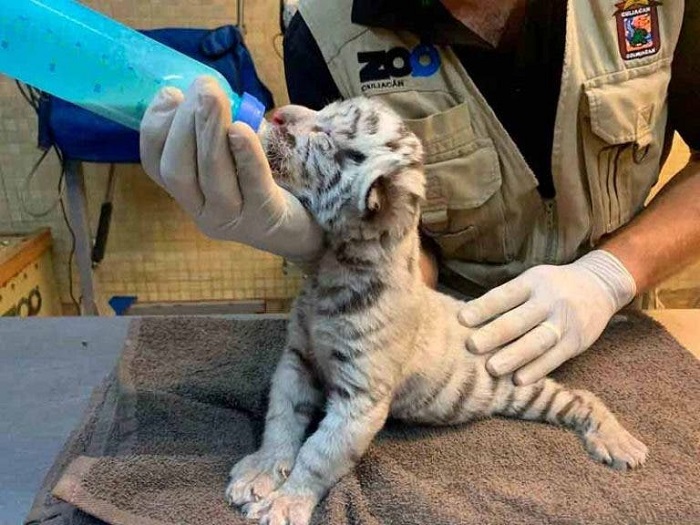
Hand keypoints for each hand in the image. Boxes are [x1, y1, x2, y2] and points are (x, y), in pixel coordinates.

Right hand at [139, 76, 322, 264]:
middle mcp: (204, 212)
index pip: (157, 166)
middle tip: (201, 86)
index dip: (155, 130)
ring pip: (211, 175)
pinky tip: (240, 128)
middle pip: (179, 170)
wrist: (299, 230)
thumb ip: (214, 135)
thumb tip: (203, 92)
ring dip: (209, 131)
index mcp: (190, 195)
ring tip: (213, 96)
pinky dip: (244, 154)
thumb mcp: (232, 163)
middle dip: (184, 124)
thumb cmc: (261, 188)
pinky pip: (252, 182)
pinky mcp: (265, 217)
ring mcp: (233, 219)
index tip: (170, 95)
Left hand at [458, 250, 636, 384]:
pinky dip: (537, 370)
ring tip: (492, 369)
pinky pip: (555, 358)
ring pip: (537, 341)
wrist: (599, 286)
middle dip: (494, 334)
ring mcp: (564, 321)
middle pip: (519, 319)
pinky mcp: (577, 341)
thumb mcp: (530, 281)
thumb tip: (466, 318)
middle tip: (471, 346)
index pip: (504, 295)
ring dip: (514, 356)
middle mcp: (548, 300)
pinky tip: (519, 380)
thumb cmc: (550, 287)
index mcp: (532, 282)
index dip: (483, 308)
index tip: (461, 319)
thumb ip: (505, 299)